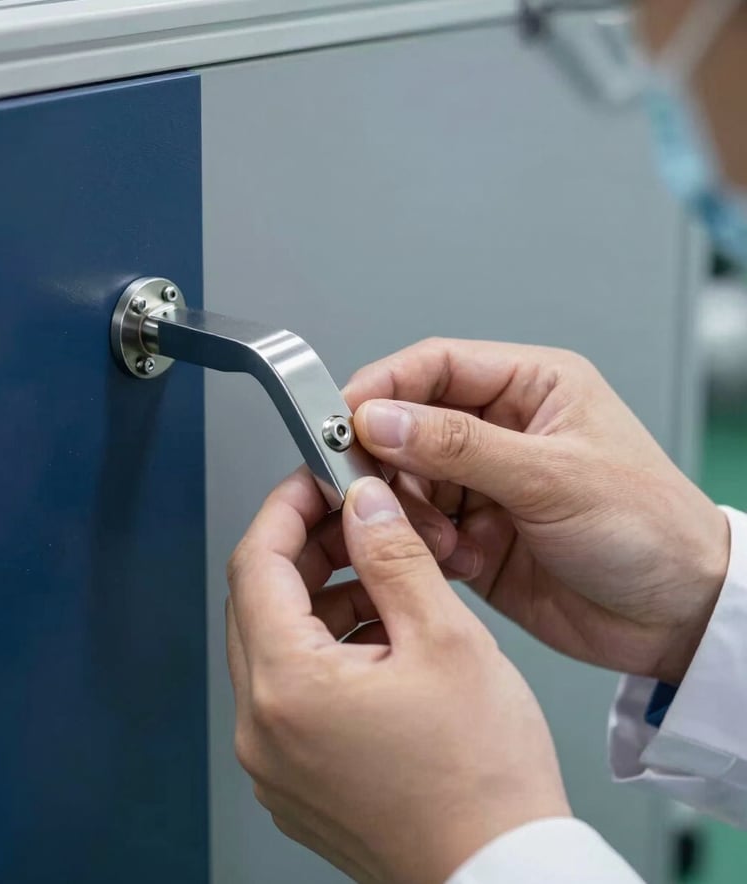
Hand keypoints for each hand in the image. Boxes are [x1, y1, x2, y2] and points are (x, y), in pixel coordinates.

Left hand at [227, 470, 569, 883]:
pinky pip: (291, 690)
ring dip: (320, 598)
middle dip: (307, 550)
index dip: (287, 508)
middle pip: (260, 603)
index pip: (255, 564)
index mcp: (288, 689)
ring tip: (382, 579)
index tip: (317, 479)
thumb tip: (364, 504)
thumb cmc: (484, 780)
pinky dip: (325, 649)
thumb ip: (395, 556)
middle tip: (357, 522)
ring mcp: (275, 762)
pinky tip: (379, 636)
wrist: (499, 874)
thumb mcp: (446, 639)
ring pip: (276, 645)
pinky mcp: (297, 779)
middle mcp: (263, 731)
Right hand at [345, 338, 730, 685]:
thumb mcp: (553, 477)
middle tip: (368, 487)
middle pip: (410, 425)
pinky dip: (425, 547)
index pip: (435, 367)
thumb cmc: (649, 528)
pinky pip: (422, 530)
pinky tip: (459, 559)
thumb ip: (459, 446)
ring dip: (409, 511)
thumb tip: (381, 418)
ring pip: (408, 481)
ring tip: (439, 538)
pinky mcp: (476, 534)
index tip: (342, 418)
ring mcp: (486, 484)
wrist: (677, 618)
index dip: (383, 388)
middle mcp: (503, 431)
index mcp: (532, 388)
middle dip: (388, 459)